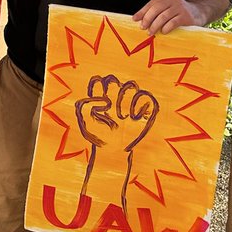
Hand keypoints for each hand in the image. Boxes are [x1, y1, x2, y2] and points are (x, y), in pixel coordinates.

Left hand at [75, 74, 158, 207]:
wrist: (112, 150)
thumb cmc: (98, 135)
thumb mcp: (85, 121)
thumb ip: (84, 106)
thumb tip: (104, 100)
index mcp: (102, 96)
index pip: (101, 80)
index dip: (99, 87)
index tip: (99, 103)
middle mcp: (115, 97)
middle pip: (116, 80)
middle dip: (113, 92)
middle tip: (111, 108)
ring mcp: (128, 104)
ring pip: (132, 85)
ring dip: (127, 99)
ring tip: (122, 116)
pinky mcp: (141, 112)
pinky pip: (147, 97)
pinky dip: (143, 104)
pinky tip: (135, 116)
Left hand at [134, 0, 201, 33]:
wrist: (198, 12)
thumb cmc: (178, 12)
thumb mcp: (167, 8)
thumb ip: (155, 11)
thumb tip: (138, 19)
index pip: (151, 3)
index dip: (142, 12)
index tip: (135, 20)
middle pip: (156, 9)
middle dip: (147, 19)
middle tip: (142, 28)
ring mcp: (180, 7)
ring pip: (163, 16)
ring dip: (155, 25)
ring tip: (150, 32)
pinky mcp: (186, 16)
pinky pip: (173, 22)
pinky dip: (166, 28)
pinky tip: (163, 32)